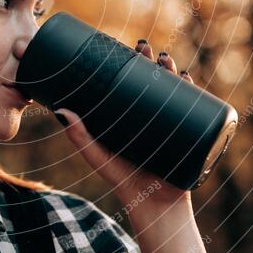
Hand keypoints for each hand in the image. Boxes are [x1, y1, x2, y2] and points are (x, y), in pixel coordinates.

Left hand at [54, 38, 195, 207]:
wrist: (153, 205)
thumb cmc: (122, 180)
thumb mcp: (98, 155)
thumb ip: (79, 136)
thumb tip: (59, 110)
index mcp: (129, 114)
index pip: (129, 82)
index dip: (128, 62)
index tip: (123, 46)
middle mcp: (150, 115)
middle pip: (152, 80)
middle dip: (151, 60)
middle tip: (144, 47)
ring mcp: (169, 123)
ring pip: (173, 89)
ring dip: (172, 69)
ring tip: (165, 59)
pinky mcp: (186, 134)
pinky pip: (193, 108)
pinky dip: (193, 91)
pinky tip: (188, 78)